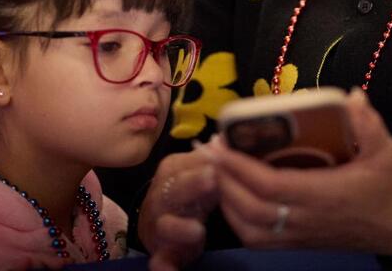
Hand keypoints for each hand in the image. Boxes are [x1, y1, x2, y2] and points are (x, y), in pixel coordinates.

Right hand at [140, 146, 219, 270]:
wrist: (161, 222)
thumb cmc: (189, 190)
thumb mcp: (199, 169)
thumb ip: (215, 155)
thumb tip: (232, 133)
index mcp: (172, 172)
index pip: (185, 164)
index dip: (203, 162)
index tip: (220, 159)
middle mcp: (161, 196)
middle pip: (175, 190)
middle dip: (193, 185)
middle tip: (212, 179)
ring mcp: (159, 226)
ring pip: (166, 226)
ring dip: (180, 228)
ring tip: (198, 230)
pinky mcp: (161, 252)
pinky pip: (160, 261)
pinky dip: (163, 267)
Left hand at [212, 88, 391, 254]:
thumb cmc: (391, 188)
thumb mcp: (386, 151)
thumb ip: (369, 124)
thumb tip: (353, 96)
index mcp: (324, 196)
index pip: (271, 186)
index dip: (241, 167)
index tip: (220, 144)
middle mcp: (306, 219)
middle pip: (251, 208)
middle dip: (224, 180)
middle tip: (209, 150)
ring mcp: (300, 235)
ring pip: (249, 228)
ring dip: (227, 200)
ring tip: (217, 170)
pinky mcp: (298, 243)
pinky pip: (257, 239)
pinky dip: (237, 219)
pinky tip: (233, 197)